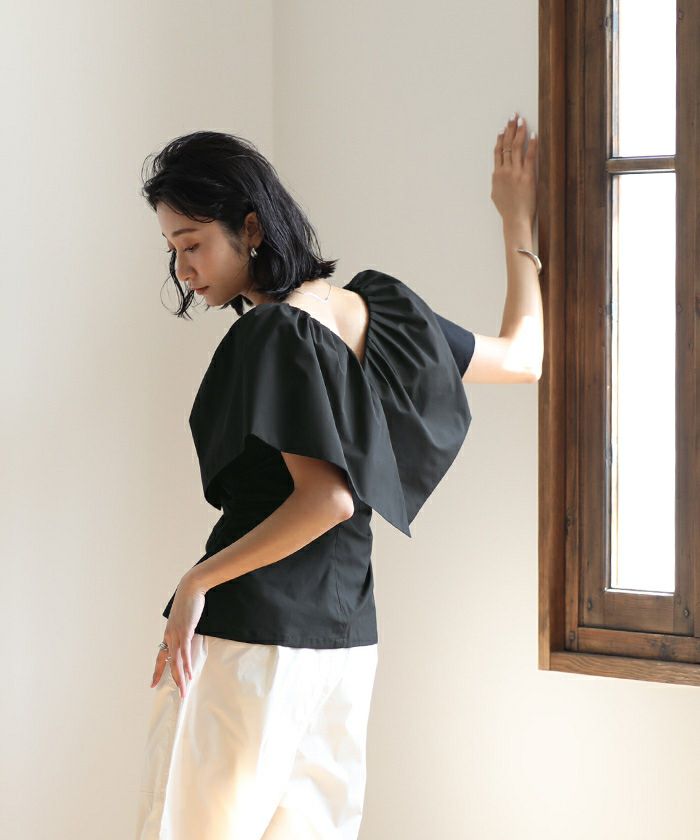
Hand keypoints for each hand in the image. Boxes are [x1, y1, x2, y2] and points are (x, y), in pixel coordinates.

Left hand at [150, 573, 205, 699]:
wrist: (191, 589)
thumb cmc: (188, 602)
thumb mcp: (184, 619)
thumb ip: (184, 629)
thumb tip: (188, 636)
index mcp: (168, 634)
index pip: (161, 656)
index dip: (157, 671)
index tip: (153, 684)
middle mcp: (169, 636)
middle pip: (168, 663)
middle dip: (172, 680)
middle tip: (178, 694)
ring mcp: (176, 634)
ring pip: (176, 661)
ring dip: (181, 677)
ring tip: (184, 690)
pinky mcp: (186, 631)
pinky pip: (184, 652)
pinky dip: (186, 664)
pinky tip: (189, 674)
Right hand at [491, 111, 537, 227]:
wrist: (515, 219)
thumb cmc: (507, 210)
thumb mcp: (496, 195)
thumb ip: (497, 182)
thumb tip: (497, 176)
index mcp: (496, 175)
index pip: (498, 152)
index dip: (500, 138)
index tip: (503, 128)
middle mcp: (504, 171)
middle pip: (506, 145)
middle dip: (509, 128)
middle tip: (513, 116)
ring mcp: (515, 173)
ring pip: (516, 147)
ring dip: (519, 131)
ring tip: (521, 119)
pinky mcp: (527, 176)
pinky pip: (529, 156)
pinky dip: (531, 144)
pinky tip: (533, 134)